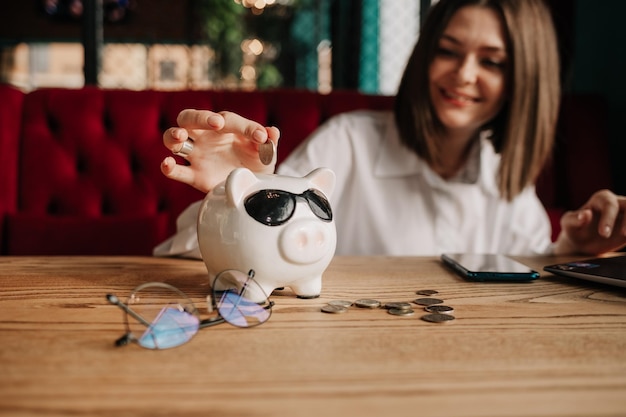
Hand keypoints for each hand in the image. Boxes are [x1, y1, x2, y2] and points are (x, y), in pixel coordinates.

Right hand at [161, 109, 279, 192]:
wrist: (252, 188)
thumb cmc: (257, 165)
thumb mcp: (267, 155)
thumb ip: (269, 143)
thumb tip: (273, 132)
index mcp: (225, 128)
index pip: (229, 120)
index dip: (245, 126)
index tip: (261, 137)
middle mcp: (206, 138)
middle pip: (190, 118)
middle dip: (200, 117)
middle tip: (216, 123)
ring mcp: (197, 156)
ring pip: (173, 140)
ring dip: (173, 135)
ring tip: (180, 136)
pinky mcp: (194, 176)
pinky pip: (176, 171)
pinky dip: (168, 167)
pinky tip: (167, 164)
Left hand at [554, 189, 625, 254]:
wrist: (581, 243)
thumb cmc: (574, 229)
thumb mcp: (568, 224)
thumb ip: (575, 219)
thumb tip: (586, 213)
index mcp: (600, 199)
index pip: (609, 204)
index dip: (609, 218)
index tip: (603, 233)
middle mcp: (616, 204)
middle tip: (624, 235)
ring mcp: (625, 215)